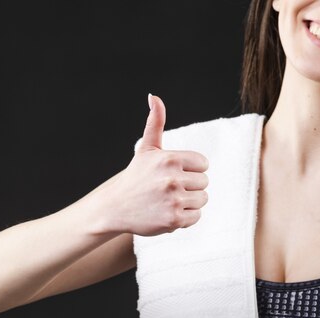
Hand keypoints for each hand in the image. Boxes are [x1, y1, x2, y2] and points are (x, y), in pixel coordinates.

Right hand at [98, 94, 208, 235]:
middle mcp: (172, 179)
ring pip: (202, 199)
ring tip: (169, 201)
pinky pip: (196, 216)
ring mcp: (174, 200)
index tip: (175, 174)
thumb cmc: (135, 177)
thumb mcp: (146, 149)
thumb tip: (154, 96)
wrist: (115, 207)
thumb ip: (155, 123)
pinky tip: (168, 212)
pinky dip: (186, 217)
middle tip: (169, 189)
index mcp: (169, 159)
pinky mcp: (174, 219)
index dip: (191, 170)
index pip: (203, 164)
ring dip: (189, 202)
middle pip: (204, 182)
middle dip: (190, 186)